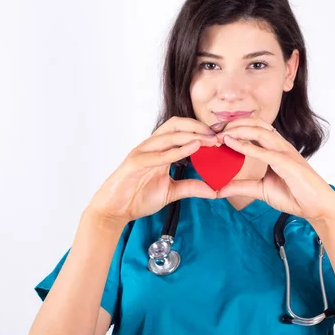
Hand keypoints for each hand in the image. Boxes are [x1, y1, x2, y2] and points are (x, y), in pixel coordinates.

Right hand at [86, 117, 218, 223]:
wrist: (114, 210)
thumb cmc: (137, 197)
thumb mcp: (171, 192)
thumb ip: (191, 187)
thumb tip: (214, 190)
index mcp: (159, 150)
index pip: (181, 131)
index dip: (200, 131)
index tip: (220, 138)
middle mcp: (151, 147)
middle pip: (176, 125)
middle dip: (198, 127)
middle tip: (218, 136)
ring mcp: (142, 152)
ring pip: (169, 135)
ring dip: (192, 135)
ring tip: (210, 140)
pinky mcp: (135, 163)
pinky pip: (159, 154)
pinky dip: (178, 150)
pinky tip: (194, 147)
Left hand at [215, 116, 334, 225]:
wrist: (317, 207)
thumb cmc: (295, 195)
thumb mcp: (260, 190)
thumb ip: (241, 186)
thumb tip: (219, 190)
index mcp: (275, 148)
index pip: (253, 129)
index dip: (234, 127)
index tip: (215, 132)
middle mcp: (280, 145)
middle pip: (254, 124)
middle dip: (232, 124)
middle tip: (212, 130)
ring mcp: (285, 152)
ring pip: (259, 131)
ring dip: (237, 130)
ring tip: (219, 135)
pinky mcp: (288, 163)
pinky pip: (264, 151)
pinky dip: (245, 146)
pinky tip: (230, 143)